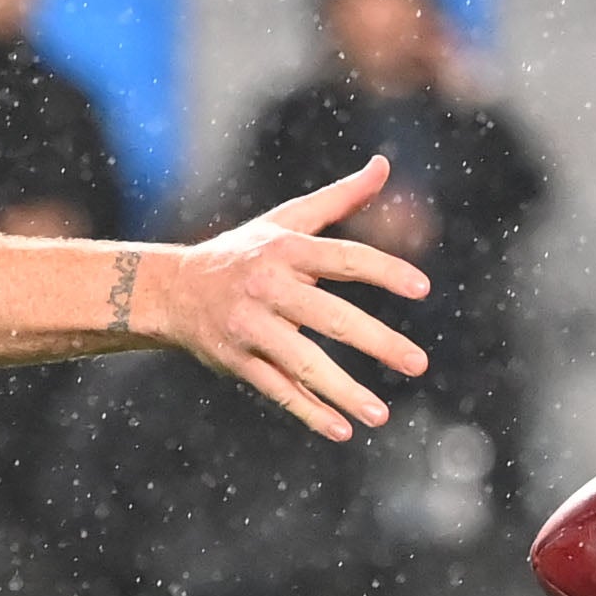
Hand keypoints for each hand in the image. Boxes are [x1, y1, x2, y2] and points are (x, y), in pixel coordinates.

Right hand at [127, 156, 432, 439]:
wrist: (172, 290)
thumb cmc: (244, 253)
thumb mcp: (286, 221)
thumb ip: (340, 198)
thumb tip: (384, 165)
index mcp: (285, 249)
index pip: (343, 258)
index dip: (383, 271)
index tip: (423, 288)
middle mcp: (267, 286)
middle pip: (328, 316)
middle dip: (377, 342)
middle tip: (419, 363)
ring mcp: (250, 326)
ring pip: (302, 362)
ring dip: (344, 391)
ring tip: (382, 415)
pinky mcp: (236, 360)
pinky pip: (277, 390)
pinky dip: (308, 411)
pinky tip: (342, 430)